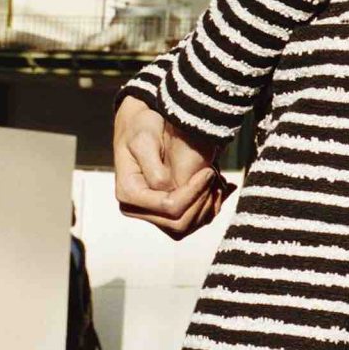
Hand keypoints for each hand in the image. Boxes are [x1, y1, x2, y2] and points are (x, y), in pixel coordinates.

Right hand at [114, 98, 226, 239]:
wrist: (139, 123)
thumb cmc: (141, 126)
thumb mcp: (144, 140)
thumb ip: (155, 169)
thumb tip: (168, 190)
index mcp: (129, 193)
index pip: (170, 208)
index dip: (194, 192)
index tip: (209, 171)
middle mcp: (137, 209)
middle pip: (179, 224)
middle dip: (202, 202)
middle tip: (215, 178)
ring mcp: (150, 213)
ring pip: (187, 226)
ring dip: (207, 208)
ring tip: (219, 183)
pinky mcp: (164, 211)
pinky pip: (190, 220)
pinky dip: (207, 207)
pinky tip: (219, 187)